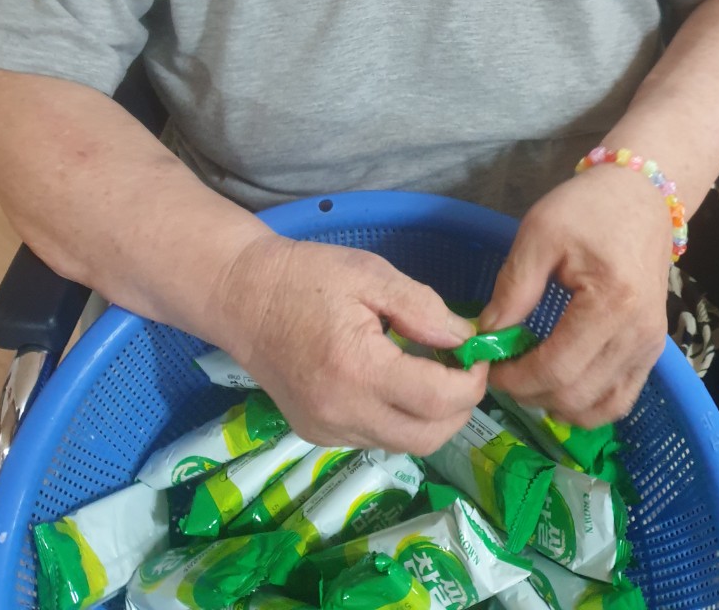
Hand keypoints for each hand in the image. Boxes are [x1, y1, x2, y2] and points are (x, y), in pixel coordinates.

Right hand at [212, 234, 486, 454]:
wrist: (242, 297)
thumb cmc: (307, 276)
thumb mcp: (371, 274)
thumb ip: (423, 308)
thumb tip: (466, 340)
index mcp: (359, 369)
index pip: (438, 401)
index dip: (472, 382)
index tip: (477, 354)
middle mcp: (342, 412)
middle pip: (428, 438)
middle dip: (459, 408)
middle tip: (462, 369)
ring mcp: (327, 430)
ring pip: (403, 444)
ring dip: (430, 416)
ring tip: (427, 371)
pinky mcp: (316, 435)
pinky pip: (375, 439)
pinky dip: (398, 418)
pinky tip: (392, 381)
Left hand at [480, 168, 669, 426]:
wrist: (641, 195)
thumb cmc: (589, 207)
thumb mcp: (540, 233)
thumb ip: (514, 287)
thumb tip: (488, 334)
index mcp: (612, 302)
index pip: (557, 367)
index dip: (516, 378)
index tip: (488, 367)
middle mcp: (639, 334)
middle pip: (577, 394)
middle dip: (531, 393)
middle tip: (503, 372)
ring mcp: (651, 346)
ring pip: (602, 407)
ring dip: (558, 404)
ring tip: (528, 379)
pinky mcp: (654, 349)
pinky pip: (621, 398)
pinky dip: (587, 403)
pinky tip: (559, 384)